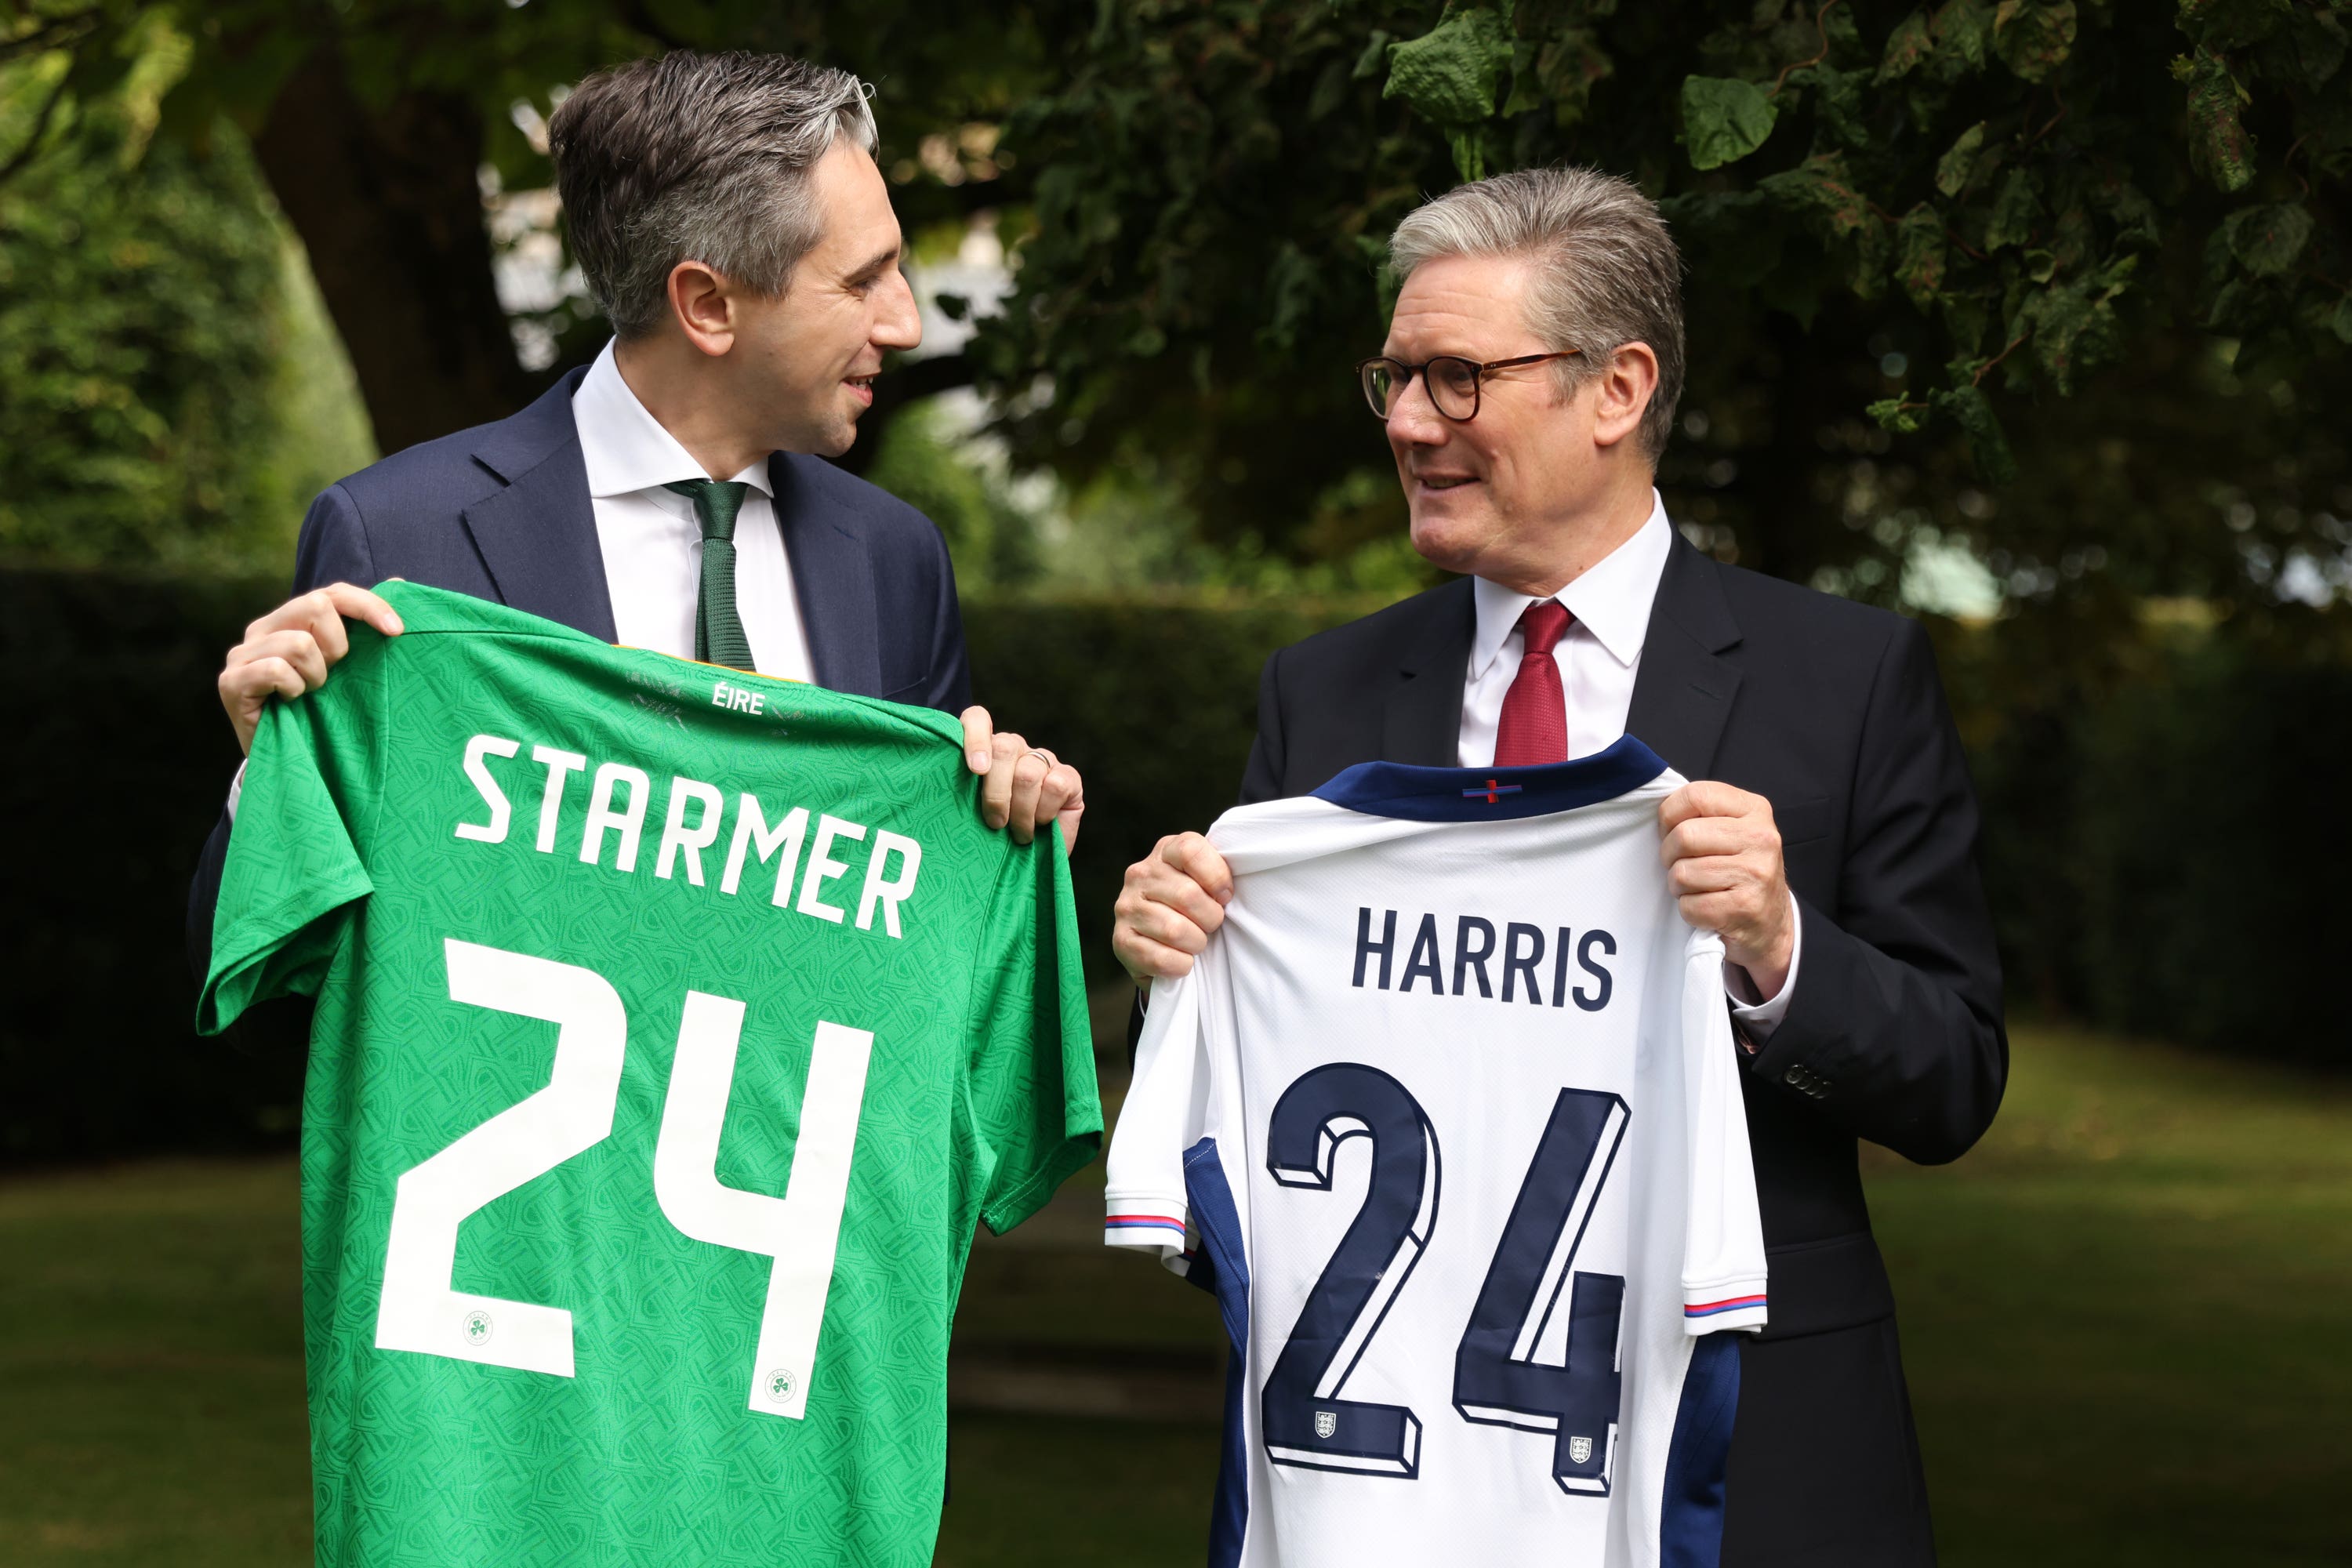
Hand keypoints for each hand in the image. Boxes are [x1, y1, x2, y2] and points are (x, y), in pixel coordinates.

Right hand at [218, 584, 403, 754]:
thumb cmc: (321, 709)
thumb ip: (364, 627)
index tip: (397, 631)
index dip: (368, 606)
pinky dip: (294, 690)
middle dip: (337, 645)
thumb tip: (399, 582)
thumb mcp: (347, 667)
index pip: (332, 593)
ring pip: (300, 644)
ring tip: (308, 694)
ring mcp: (241, 654)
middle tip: (332, 676)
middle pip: (315, 605)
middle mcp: (262, 629)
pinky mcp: (231, 681)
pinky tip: (290, 703)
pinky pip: (278, 671)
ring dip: (316, 676)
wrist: (287, 757)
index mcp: (290, 619)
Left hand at [961, 706, 1084, 849]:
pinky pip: (1055, 784)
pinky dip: (1045, 810)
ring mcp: (1042, 760)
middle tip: (995, 824)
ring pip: (1028, 772)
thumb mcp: (967, 818)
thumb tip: (933, 795)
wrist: (1030, 860)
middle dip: (997, 793)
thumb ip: (955, 797)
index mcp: (984, 750)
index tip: (975, 770)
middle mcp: (1014, 749)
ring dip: (1021, 811)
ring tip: (1019, 834)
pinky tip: (1041, 824)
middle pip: (1004, 748)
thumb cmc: (992, 839)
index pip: (977, 719)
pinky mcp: (1069, 777)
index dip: (975, 738)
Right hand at [1112, 832, 1232, 982]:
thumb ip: (1217, 873)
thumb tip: (1228, 892)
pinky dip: (1180, 965)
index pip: (1190, 850)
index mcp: (1165, 851)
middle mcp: (1140, 874)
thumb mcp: (1207, 881)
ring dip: (1196, 944)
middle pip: (1187, 895)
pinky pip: (1161, 958)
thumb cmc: (1195, 908)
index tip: (1225, 896)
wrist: (1161, 943)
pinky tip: (1181, 960)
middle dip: (1210, 919)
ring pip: (1175, 930)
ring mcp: (1126, 907)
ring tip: (1195, 943)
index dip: (1216, 877)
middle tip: (1210, 926)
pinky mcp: (1121, 940)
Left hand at [1659, 780, 1794, 997]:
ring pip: (1682, 873)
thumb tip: (1660, 812)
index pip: (1695, 795)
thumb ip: (1702, 813)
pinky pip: (1690, 906)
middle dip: (1670, 855)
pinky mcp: (1745, 907)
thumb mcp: (1732, 828)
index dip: (1669, 815)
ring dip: (1678, 885)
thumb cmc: (1739, 868)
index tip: (1671, 831)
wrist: (1770, 920)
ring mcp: (1756, 873)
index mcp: (1754, 809)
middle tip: (1682, 864)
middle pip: (1684, 835)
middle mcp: (1760, 838)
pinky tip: (1706, 907)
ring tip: (1696, 887)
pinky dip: (1689, 910)